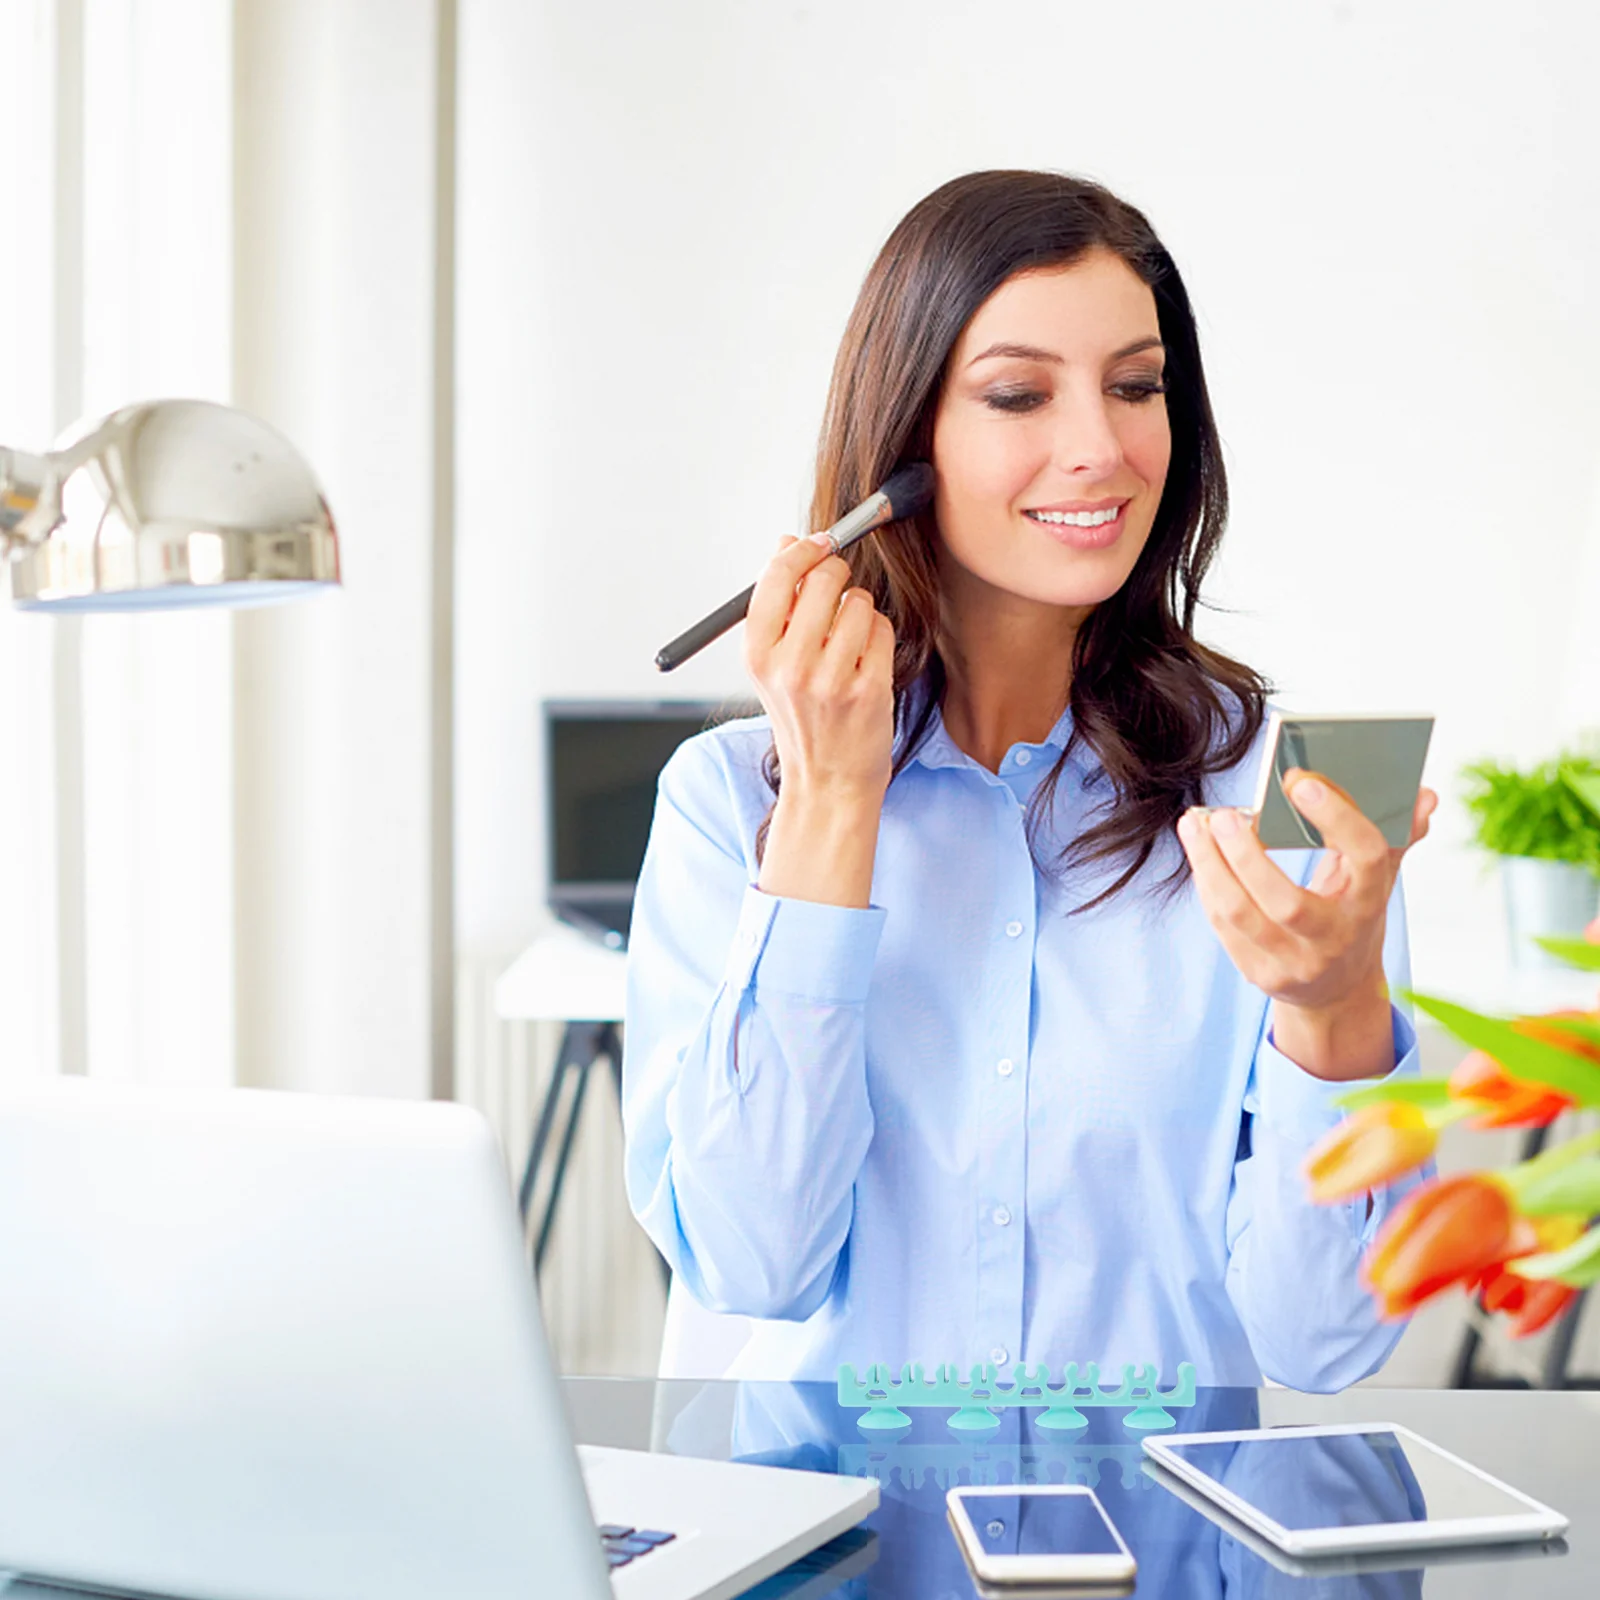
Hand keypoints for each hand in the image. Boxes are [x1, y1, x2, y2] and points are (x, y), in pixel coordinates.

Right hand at [746, 535, 894, 906]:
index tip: (819, 545)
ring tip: (849, 644)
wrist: (827, 782)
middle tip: (838, 594)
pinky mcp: (868, 690)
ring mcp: (831, 680)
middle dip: (836, 576)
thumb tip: (786, 542)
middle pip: (824, 579)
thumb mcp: (772, 665)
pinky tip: (866, 662)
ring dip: (859, 613)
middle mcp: (790, 666)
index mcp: (757, 655)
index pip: (777, 575)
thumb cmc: (802, 718)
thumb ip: (777, 603)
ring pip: (858, 603)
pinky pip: (881, 630)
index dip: (803, 551)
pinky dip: (878, 638)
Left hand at [1178, 771, 1438, 1079]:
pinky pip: (1222, 925)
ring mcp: (1294, 963)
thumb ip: (1394, 836)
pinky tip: (1199, 852)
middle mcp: (1334, 940)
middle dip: (1247, 854)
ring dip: (1209, 863)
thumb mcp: (1377, 881)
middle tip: (1224, 813)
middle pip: (1286, 902)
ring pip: (1240, 913)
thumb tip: (1424, 795)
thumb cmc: (1352, 917)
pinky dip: (1207, 883)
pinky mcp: (1259, 974)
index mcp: (1369, 903)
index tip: (1299, 780)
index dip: (1335, 817)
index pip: (1365, 857)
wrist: (1336, 991)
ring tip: (1194, 823)